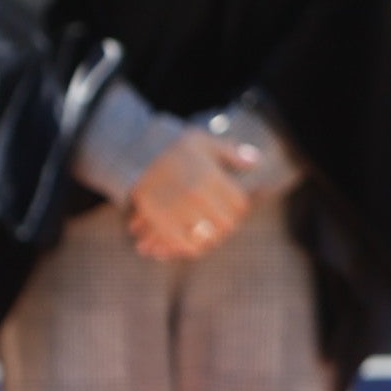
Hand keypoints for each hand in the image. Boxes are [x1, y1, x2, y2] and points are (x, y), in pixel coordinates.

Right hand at [126, 130, 259, 261]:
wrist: (135, 155)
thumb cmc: (175, 150)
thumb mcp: (204, 142)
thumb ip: (231, 152)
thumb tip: (255, 161)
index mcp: (209, 176)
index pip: (240, 204)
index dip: (241, 207)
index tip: (235, 206)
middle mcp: (195, 194)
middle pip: (227, 223)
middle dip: (228, 223)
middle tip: (223, 221)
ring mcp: (177, 210)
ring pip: (209, 237)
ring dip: (212, 237)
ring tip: (209, 231)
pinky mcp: (161, 222)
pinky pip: (185, 245)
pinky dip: (193, 247)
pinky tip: (195, 242)